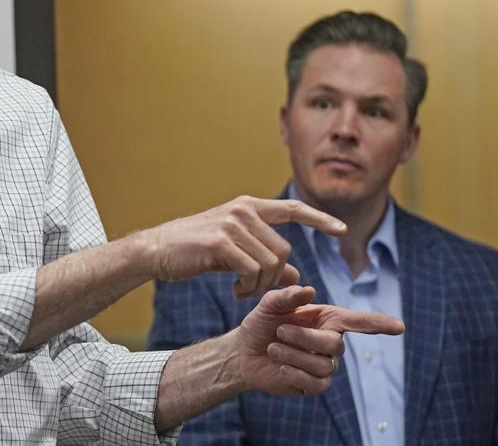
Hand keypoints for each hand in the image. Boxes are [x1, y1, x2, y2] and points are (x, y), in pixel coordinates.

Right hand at [140, 196, 345, 297]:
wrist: (156, 250)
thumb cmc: (196, 252)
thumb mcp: (236, 255)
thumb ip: (266, 261)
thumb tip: (297, 279)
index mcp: (249, 206)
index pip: (293, 208)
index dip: (319, 219)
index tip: (341, 230)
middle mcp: (243, 209)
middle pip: (284, 251)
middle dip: (276, 278)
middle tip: (253, 290)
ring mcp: (232, 223)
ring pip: (271, 264)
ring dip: (261, 287)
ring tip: (242, 291)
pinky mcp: (220, 241)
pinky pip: (253, 271)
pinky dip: (249, 288)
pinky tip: (235, 291)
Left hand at [236, 285, 404, 395]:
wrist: (244, 351)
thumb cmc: (262, 323)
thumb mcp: (269, 304)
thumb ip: (287, 296)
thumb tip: (309, 290)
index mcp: (328, 319)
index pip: (360, 322)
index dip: (380, 323)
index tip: (400, 327)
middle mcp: (331, 341)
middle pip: (334, 344)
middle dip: (304, 337)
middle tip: (279, 331)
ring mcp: (324, 365)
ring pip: (323, 365)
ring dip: (294, 355)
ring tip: (273, 348)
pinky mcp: (314, 386)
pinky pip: (316, 384)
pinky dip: (296, 374)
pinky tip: (281, 367)